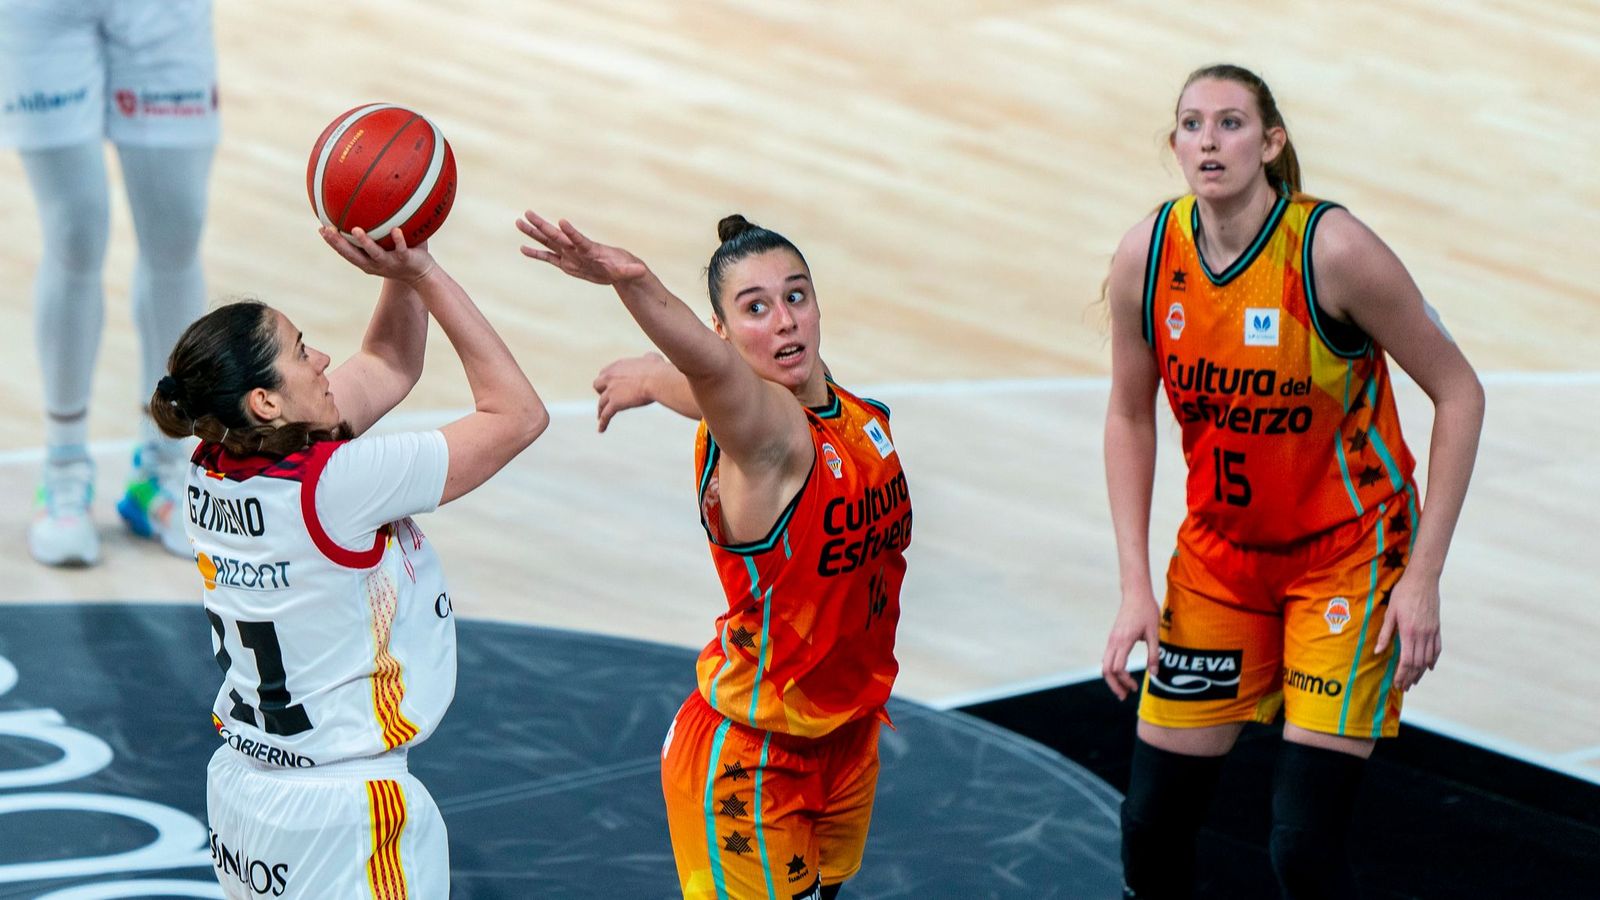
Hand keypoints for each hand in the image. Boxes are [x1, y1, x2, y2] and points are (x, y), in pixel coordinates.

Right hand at [320, 226, 435, 283]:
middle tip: (326, 230)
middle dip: (338, 243)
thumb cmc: (402, 257)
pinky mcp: (405, 260)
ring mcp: (390, 262)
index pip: (346, 252)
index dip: (332, 242)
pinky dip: (398, 240)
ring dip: (365, 242)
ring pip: (374, 253)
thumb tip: (367, 205)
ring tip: (356, 230)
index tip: (320, 229)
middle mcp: (375, 264)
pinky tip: (396, 229)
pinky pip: (401, 249)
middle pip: (352, 255)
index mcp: (367, 261)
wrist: (423, 276)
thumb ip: (376, 231)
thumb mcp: (385, 246)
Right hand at [517, 212, 647, 284]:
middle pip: (556, 235)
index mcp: (589, 249)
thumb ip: (631, 271)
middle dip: (542, 225)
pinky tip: (523, 249)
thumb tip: (642, 271)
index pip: (579, 239)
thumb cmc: (622, 268)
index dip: (571, 232)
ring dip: (533, 233)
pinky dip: (536, 254)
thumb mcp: (627, 271)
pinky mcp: (566, 263)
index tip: (561, 221)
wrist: (616, 269)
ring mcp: (569, 254)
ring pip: (548, 242)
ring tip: (518, 222)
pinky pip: (548, 258)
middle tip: (527, 212)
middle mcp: (576, 249)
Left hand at [594, 352, 672, 431]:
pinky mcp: (614, 404)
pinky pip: (606, 415)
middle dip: (601, 391)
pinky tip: (601, 430)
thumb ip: (647, 358)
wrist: (656, 380)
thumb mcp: (652, 358)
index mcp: (618, 366)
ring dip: (601, 409)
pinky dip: (603, 423)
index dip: (608, 380)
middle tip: (608, 398)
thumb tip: (650, 359)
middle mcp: (610, 377)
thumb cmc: (657, 369)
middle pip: (597, 385)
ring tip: (600, 416)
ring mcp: (611, 391)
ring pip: (601, 403)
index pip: (606, 372)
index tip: (612, 385)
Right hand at [1102, 593, 1161, 700]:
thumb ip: (1154, 654)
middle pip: (1105, 670)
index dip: (1125, 680)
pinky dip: (1112, 670)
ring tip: (1124, 689)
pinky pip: (1107, 658)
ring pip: (1104, 664)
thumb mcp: (1154, 633)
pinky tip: (1122, 674)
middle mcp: (1113, 642)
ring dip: (1112, 679)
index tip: (1136, 687)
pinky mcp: (1112, 638)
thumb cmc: (1146, 611)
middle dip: (1114, 685)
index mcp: (1123, 641)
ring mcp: (1111, 640)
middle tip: (1124, 696)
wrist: (1135, 593)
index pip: (1117, 668)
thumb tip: (1154, 674)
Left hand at [1373, 571, 1441, 690]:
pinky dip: (1433, 660)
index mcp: (1409, 632)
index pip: (1407, 661)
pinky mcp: (1437, 628)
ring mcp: (1432, 632)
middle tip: (1404, 687)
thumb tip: (1378, 652)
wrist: (1423, 580)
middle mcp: (1423, 635)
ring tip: (1414, 681)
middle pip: (1418, 663)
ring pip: (1428, 659)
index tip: (1397, 684)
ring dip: (1421, 672)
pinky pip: (1437, 648)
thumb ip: (1384, 634)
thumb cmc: (1403, 594)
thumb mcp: (1390, 613)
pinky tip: (1429, 667)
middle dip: (1410, 677)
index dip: (1402, 674)